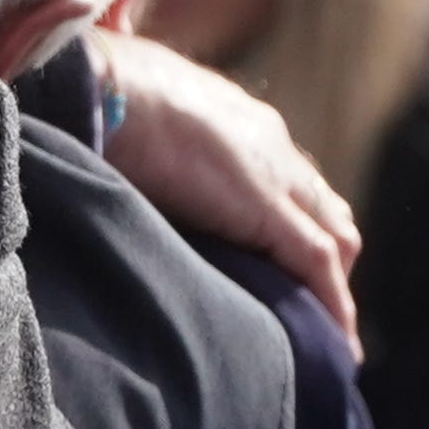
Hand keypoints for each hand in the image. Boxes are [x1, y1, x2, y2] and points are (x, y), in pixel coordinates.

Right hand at [96, 29, 362, 351]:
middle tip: (298, 307)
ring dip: (330, 287)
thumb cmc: (92, 93)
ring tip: (320, 334)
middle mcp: (270, 145)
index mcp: (237, 121)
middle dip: (322, 259)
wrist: (96, 83)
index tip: (276, 266)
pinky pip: (317, 265)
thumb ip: (148, 144)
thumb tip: (121, 169)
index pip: (288, 179)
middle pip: (323, 211)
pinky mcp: (266, 206)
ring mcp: (274, 174)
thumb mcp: (133, 118)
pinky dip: (333, 307)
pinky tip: (335, 345)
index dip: (292, 223)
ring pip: (334, 239)